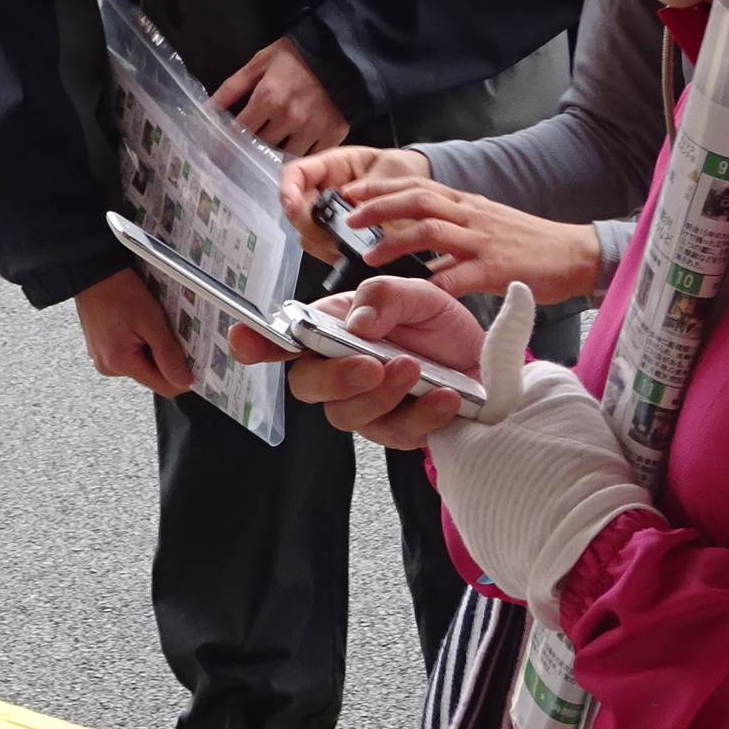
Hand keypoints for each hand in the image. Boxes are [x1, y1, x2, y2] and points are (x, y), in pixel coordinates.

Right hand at [74, 267, 195, 395]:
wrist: (93, 273)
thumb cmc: (119, 292)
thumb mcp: (151, 322)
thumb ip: (168, 355)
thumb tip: (184, 381)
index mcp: (120, 363)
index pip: (162, 387)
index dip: (182, 377)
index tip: (194, 362)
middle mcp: (108, 367)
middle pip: (151, 376)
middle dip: (165, 358)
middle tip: (169, 332)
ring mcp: (102, 359)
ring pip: (140, 365)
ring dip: (151, 350)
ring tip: (150, 325)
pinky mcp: (100, 349)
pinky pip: (128, 355)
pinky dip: (138, 344)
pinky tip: (138, 325)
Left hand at [210, 37, 348, 155]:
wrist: (341, 52)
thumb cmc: (297, 55)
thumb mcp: (260, 62)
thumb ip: (233, 87)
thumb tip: (208, 109)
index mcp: (267, 98)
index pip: (240, 130)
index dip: (227, 144)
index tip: (219, 155)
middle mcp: (289, 117)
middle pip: (261, 145)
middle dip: (251, 149)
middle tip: (244, 155)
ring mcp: (313, 127)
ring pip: (285, 156)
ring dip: (275, 156)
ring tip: (270, 156)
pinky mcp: (334, 132)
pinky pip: (312, 155)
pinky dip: (303, 156)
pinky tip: (295, 153)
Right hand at [227, 276, 485, 446]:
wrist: (485, 363)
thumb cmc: (439, 326)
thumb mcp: (420, 294)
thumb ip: (385, 297)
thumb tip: (358, 322)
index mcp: (330, 330)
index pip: (280, 339)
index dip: (254, 342)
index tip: (243, 341)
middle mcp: (336, 370)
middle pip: (306, 385)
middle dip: (333, 378)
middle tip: (370, 364)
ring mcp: (363, 405)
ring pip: (346, 415)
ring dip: (381, 395)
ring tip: (416, 370)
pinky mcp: (394, 432)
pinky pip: (394, 434)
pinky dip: (421, 415)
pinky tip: (446, 396)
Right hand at [278, 146, 433, 261]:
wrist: (416, 183)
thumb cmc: (399, 169)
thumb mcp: (389, 172)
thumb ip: (370, 189)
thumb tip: (354, 209)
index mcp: (331, 166)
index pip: (296, 174)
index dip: (288, 190)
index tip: (292, 206)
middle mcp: (322, 190)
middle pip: (297, 210)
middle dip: (311, 226)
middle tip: (333, 235)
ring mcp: (327, 214)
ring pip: (307, 234)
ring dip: (324, 243)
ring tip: (350, 245)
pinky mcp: (336, 235)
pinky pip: (324, 249)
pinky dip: (335, 254)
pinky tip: (353, 253)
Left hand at [339, 181, 602, 302]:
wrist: (576, 255)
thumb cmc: (530, 245)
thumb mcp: (486, 231)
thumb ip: (451, 241)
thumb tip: (418, 257)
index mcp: (467, 205)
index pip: (418, 186)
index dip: (382, 187)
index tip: (352, 191)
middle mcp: (471, 216)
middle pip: (417, 200)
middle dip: (378, 207)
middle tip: (349, 217)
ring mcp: (483, 241)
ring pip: (429, 230)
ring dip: (394, 242)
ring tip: (368, 256)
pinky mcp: (496, 269)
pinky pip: (458, 276)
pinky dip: (432, 283)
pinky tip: (411, 292)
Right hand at [427, 295, 649, 613]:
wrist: (589, 563)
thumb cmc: (520, 496)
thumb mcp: (458, 457)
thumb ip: (444, 427)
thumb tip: (444, 424)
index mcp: (544, 379)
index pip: (486, 372)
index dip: (456, 403)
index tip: (450, 430)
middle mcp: (573, 401)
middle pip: (502, 417)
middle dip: (482, 448)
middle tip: (473, 481)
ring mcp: (592, 441)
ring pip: (522, 451)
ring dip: (504, 475)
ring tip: (500, 507)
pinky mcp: (600, 479)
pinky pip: (548, 475)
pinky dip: (531, 493)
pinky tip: (524, 518)